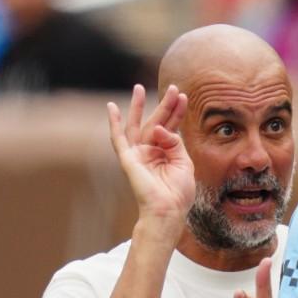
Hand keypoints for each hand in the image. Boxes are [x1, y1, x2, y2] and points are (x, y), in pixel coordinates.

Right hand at [107, 84, 195, 236]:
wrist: (168, 210)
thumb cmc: (179, 192)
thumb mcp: (184, 163)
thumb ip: (174, 143)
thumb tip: (159, 128)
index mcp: (167, 153)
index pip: (171, 126)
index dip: (176, 111)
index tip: (183, 96)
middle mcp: (151, 151)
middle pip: (156, 122)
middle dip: (165, 105)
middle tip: (173, 87)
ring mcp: (138, 154)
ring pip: (137, 125)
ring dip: (138, 106)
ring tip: (138, 87)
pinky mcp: (128, 159)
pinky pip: (118, 138)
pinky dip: (114, 123)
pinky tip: (112, 108)